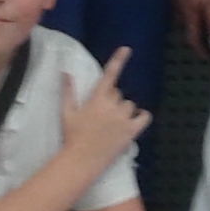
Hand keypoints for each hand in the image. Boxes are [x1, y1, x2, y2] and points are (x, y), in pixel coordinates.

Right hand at [59, 48, 150, 172]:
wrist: (81, 161)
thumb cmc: (72, 136)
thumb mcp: (66, 113)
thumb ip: (68, 91)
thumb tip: (65, 72)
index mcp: (97, 99)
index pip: (109, 75)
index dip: (118, 60)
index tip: (126, 49)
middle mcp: (112, 106)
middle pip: (118, 94)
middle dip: (112, 101)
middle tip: (102, 116)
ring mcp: (123, 119)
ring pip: (130, 106)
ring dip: (124, 111)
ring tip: (114, 124)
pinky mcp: (131, 132)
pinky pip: (144, 118)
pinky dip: (142, 116)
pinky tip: (137, 119)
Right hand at [164, 0, 209, 52]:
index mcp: (190, 15)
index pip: (193, 39)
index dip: (200, 50)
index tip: (207, 57)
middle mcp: (181, 12)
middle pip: (189, 30)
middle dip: (198, 38)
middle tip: (209, 42)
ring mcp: (176, 0)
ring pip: (186, 19)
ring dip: (195, 25)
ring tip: (205, 26)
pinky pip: (184, 7)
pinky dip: (192, 12)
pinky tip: (197, 6)